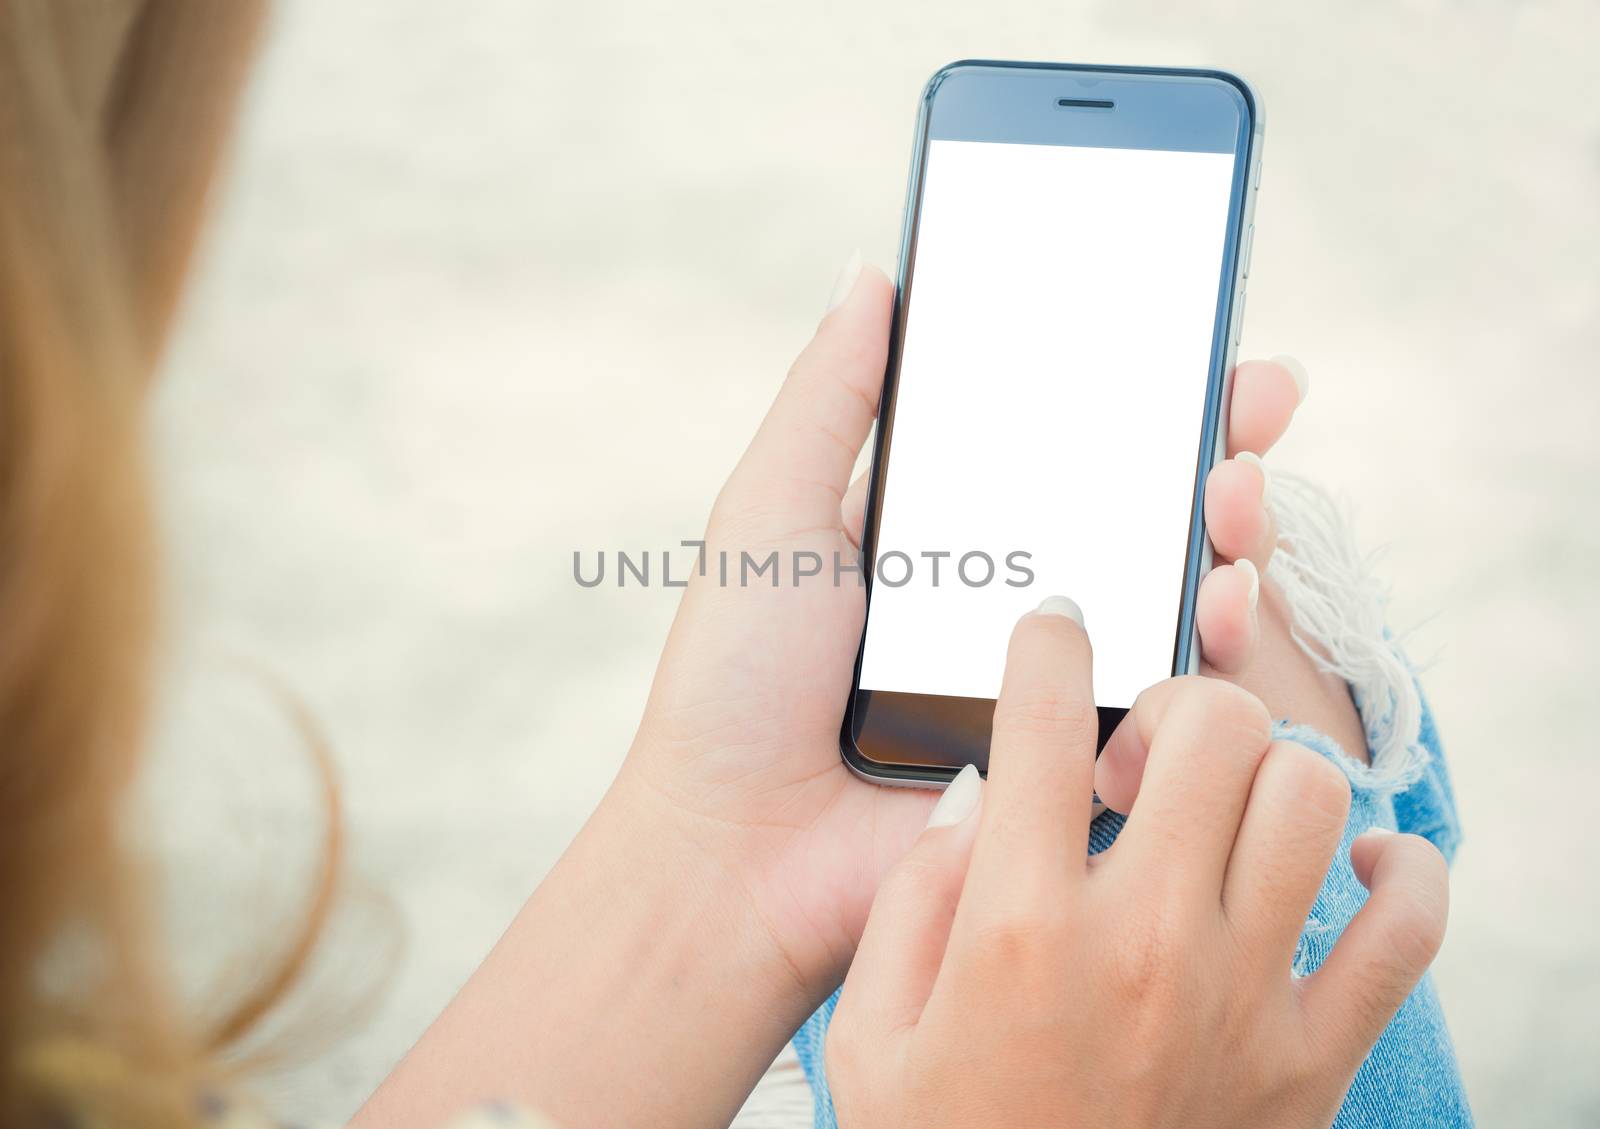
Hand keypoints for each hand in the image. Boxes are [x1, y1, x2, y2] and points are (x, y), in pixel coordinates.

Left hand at [618, 256, 1334, 993]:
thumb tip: (876, 270)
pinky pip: (1180, 705)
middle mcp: (1018, 600)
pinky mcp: (1081, 763)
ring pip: (1186, 599)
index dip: (1146, 390)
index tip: (1208, 338)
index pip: (1070, 443)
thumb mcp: (771, 516)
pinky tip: (1223, 612)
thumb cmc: (735, 682)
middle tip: (1247, 414)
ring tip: (1235, 510)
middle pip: (1151, 513)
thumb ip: (830, 398)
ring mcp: (1057, 683)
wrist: (737, 852)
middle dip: (1220, 451)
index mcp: (953, 532)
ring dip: (1237, 541)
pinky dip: (1219, 656)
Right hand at [827, 603, 1448, 1127]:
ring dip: (1264, 772)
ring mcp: (1241, 998)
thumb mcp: (869, 1037)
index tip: (1057, 628)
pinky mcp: (1313, 1060)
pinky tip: (1349, 865)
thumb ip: (911, 898)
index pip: (1045, 717)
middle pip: (1211, 726)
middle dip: (1171, 704)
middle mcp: (1142, 941)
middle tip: (1137, 755)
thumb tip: (981, 795)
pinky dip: (1398, 872)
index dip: (1051, 641)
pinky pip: (1406, 925)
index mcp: (1016, 925)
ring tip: (1218, 809)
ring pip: (1309, 792)